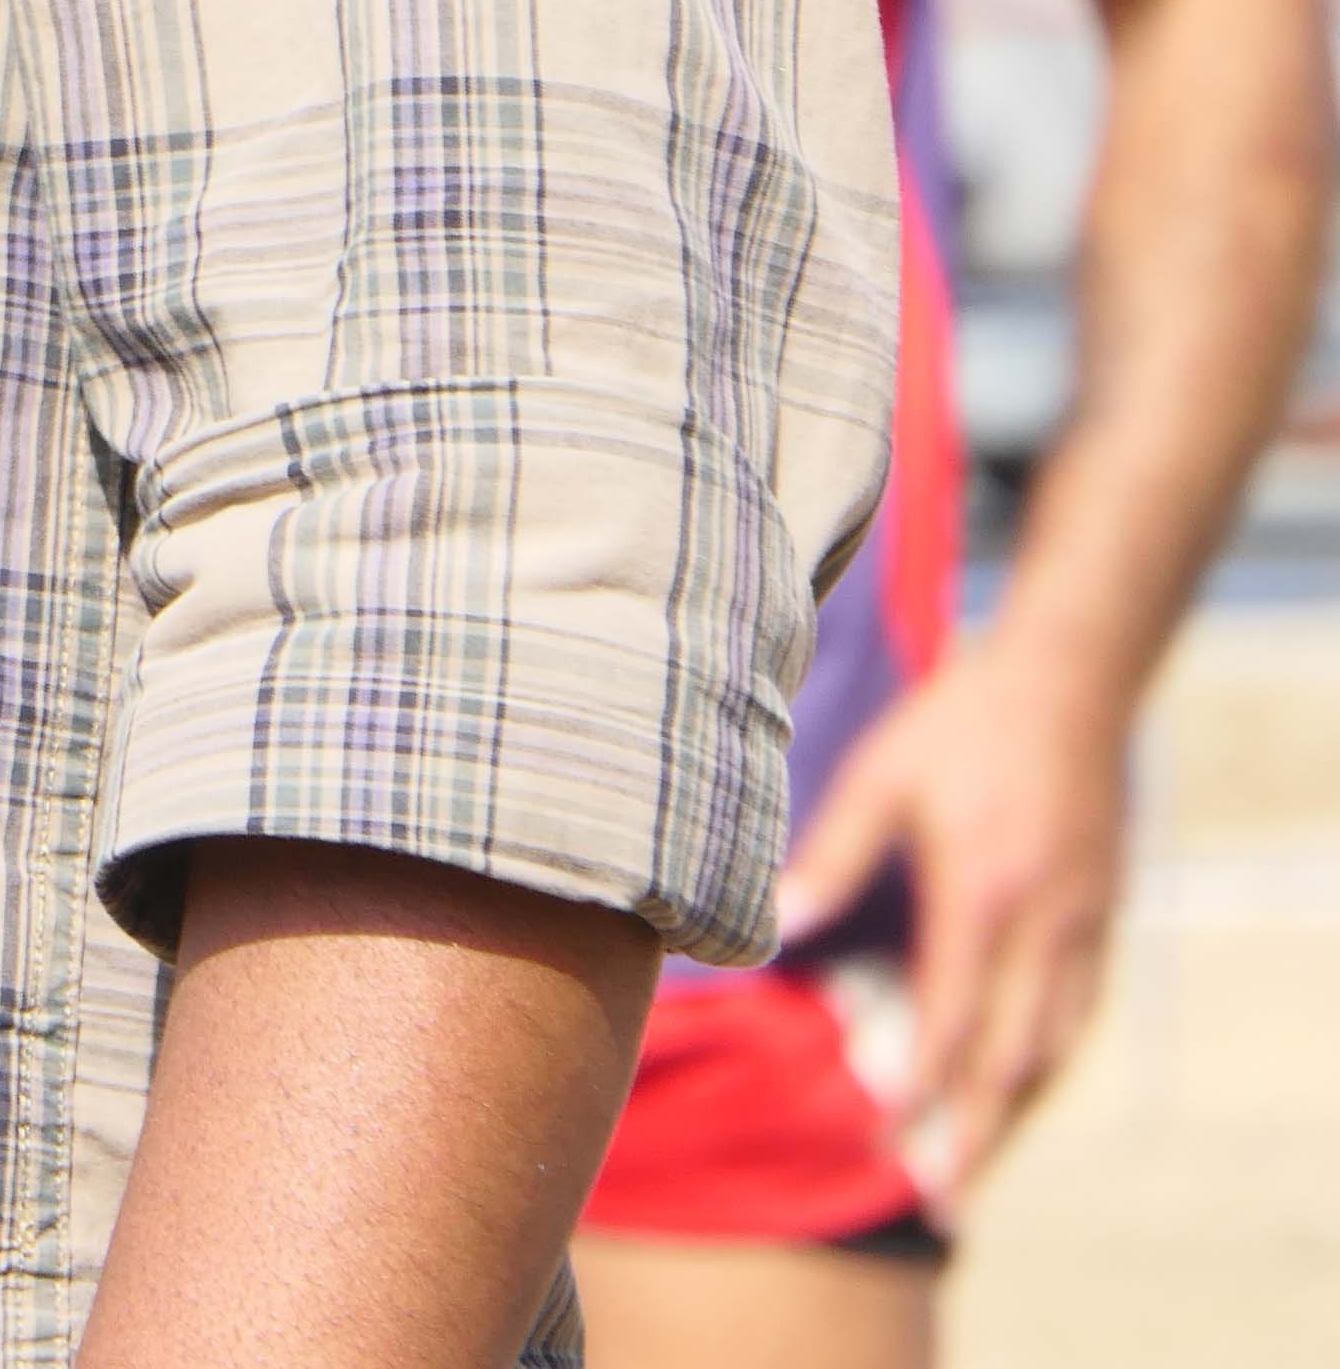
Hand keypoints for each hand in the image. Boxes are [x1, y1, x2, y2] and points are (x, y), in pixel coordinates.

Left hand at [769, 636, 1128, 1204]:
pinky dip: (1049, 1067)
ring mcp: (1080, 926)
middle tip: (941, 1201)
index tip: (886, 1140)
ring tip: (976, 1168)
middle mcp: (1040, 925)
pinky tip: (1022, 1089)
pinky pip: (1080, 1016)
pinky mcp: (1101, 917)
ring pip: (1055, 1050)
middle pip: (1012, 1060)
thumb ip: (833, 853)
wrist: (1069, 678)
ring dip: (1015, 1118)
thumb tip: (778, 921)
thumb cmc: (963, 721)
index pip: (951, 1019)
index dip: (920, 1087)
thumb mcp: (883, 772)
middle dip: (974, 1137)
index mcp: (981, 893)